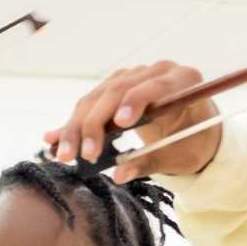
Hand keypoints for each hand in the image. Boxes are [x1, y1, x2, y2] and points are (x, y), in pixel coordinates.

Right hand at [44, 62, 220, 182]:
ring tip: (63, 154)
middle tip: (82, 155)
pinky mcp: (116, 86)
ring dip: (77, 127)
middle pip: (117, 92)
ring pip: (97, 97)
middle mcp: (156, 71)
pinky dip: (74, 123)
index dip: (136, 101)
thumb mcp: (178, 156)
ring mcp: (133, 76)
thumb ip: (148, 162)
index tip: (121, 124)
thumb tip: (118, 174)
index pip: (156, 86)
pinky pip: (91, 103)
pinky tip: (52, 138)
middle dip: (95, 124)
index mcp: (184, 81)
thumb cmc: (193, 141)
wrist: (193, 127)